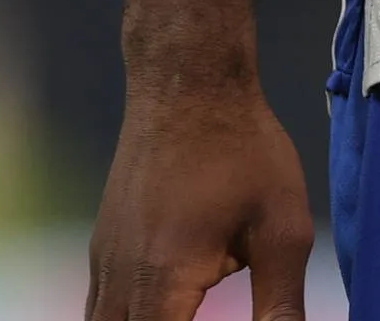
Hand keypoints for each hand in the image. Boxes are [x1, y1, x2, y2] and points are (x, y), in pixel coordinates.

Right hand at [85, 74, 316, 320]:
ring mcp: (104, 266)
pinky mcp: (103, 249)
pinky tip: (158, 314)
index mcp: (165, 286)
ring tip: (187, 316)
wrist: (188, 82)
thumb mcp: (281, 230)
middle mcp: (121, 284)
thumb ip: (281, 304)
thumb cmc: (243, 150)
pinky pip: (98, 313)